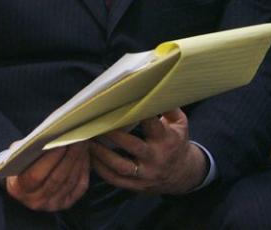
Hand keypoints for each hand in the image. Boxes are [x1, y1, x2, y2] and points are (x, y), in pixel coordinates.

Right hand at [5, 143, 89, 211]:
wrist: (23, 185)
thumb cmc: (20, 165)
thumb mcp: (17, 156)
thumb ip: (27, 149)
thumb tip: (48, 138)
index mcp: (20, 189)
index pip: (36, 175)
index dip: (50, 159)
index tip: (61, 143)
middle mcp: (36, 200)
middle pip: (57, 178)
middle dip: (69, 157)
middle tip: (77, 139)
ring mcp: (53, 204)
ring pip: (70, 181)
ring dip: (78, 161)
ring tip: (82, 144)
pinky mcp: (66, 203)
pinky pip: (79, 186)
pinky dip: (83, 170)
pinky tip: (84, 156)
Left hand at [90, 109, 207, 194]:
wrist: (183, 174)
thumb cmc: (175, 141)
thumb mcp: (179, 123)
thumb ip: (168, 106)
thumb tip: (154, 85)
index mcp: (166, 140)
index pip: (152, 125)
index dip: (137, 114)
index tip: (119, 103)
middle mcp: (156, 158)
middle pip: (133, 146)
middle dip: (113, 134)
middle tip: (96, 122)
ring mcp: (146, 174)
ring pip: (121, 167)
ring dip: (102, 154)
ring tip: (88, 141)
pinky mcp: (137, 186)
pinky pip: (116, 180)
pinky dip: (100, 170)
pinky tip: (89, 158)